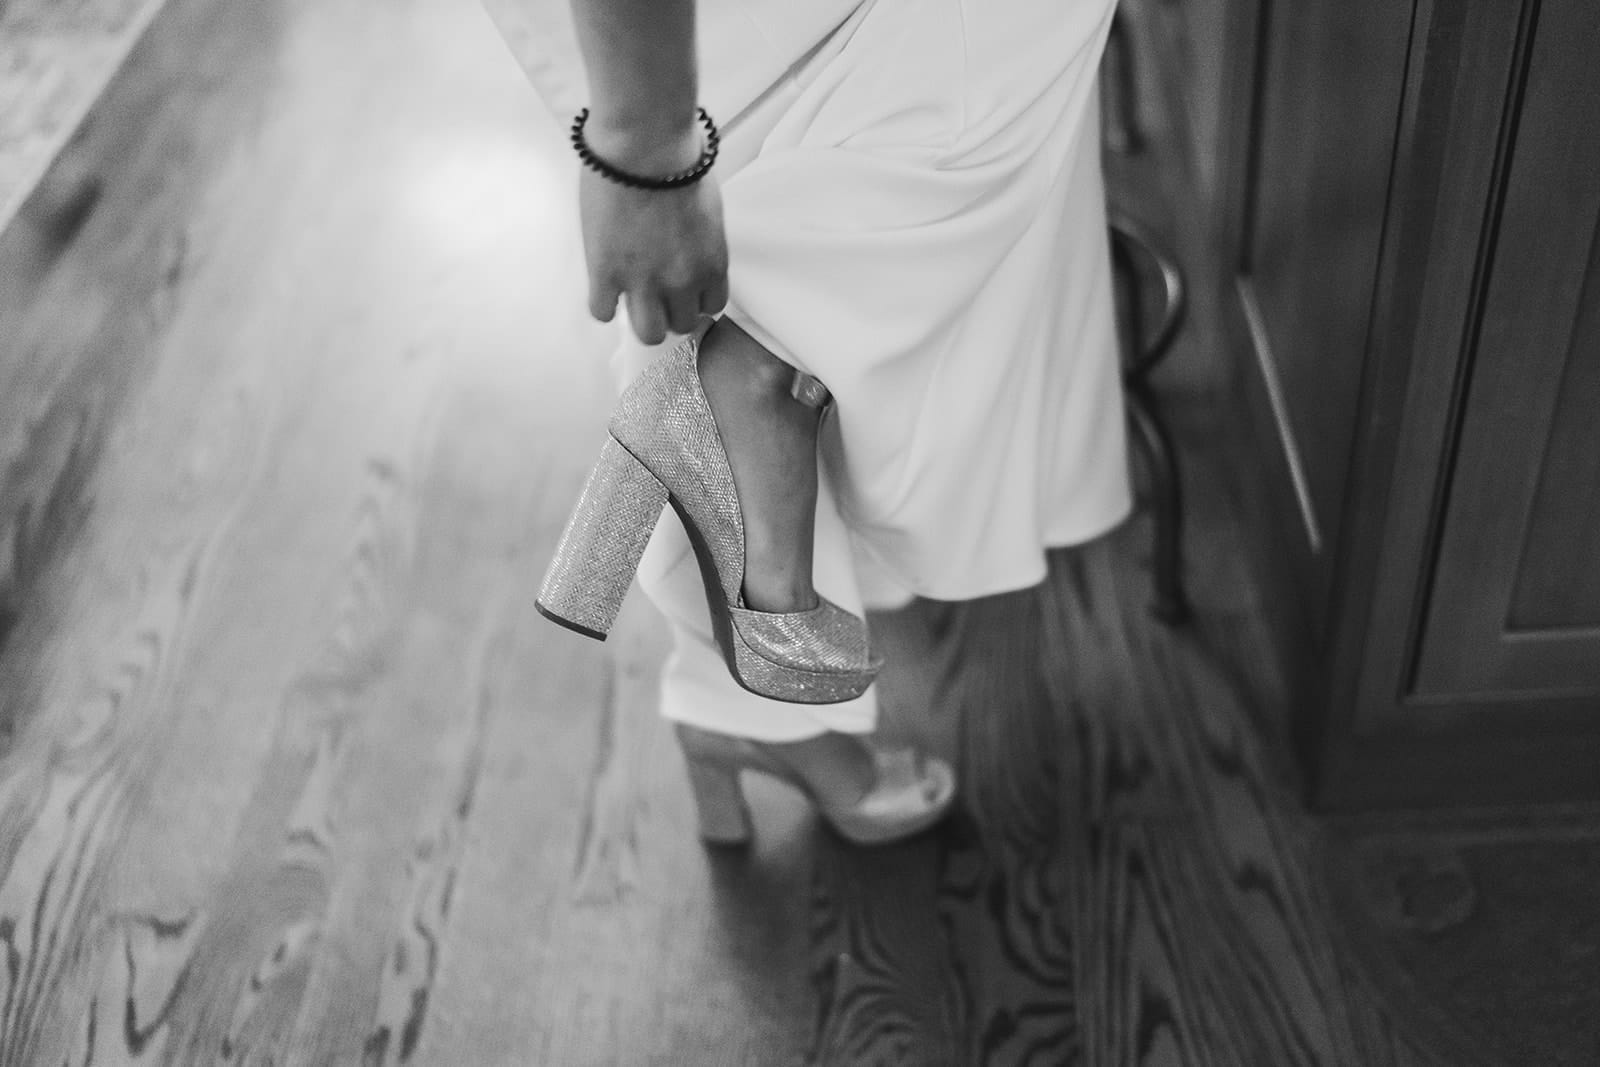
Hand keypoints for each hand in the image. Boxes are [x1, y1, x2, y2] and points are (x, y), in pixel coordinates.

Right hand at [577, 126, 729, 344]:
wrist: (643, 146)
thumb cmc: (678, 161)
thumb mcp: (707, 209)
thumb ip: (700, 243)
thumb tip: (686, 249)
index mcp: (712, 264)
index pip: (711, 307)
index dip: (694, 299)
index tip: (683, 289)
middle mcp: (683, 282)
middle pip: (681, 325)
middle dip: (669, 310)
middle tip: (655, 291)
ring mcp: (643, 283)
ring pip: (648, 333)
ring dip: (641, 317)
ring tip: (630, 296)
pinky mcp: (606, 275)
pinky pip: (603, 312)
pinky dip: (603, 302)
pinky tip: (603, 283)